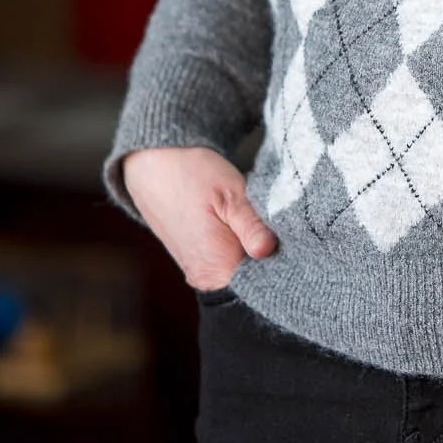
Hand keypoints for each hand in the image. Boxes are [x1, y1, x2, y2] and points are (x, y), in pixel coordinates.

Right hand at [120, 146, 276, 290]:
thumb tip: (268, 250)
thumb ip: (252, 227)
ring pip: (241, 265)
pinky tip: (236, 221)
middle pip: (255, 273)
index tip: (288, 231)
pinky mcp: (196, 261)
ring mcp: (199, 272)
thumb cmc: (192, 175)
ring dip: (251, 245)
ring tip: (247, 216)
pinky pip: (227, 261)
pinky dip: (237, 244)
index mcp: (218, 268)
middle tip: (269, 218)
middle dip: (268, 250)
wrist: (153, 164)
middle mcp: (206, 279)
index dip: (283, 253)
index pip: (268, 275)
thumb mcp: (230, 194)